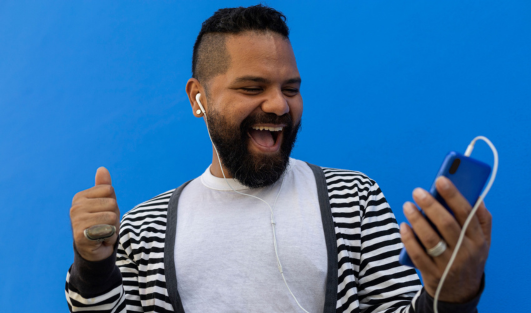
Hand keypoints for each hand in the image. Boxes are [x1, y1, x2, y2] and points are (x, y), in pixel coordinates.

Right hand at [70, 167, 119, 261]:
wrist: (94, 250)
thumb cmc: (101, 224)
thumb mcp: (105, 203)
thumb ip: (103, 187)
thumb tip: (102, 169)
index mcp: (80, 197)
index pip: (109, 190)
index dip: (113, 203)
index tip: (104, 212)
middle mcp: (76, 207)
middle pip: (112, 204)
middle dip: (114, 217)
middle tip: (105, 225)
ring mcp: (77, 221)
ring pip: (112, 217)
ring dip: (113, 228)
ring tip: (103, 233)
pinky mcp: (81, 236)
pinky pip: (108, 230)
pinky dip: (110, 238)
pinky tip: (101, 241)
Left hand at [400, 176, 491, 302]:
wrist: (460, 292)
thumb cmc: (468, 256)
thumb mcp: (482, 241)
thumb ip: (481, 219)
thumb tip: (476, 195)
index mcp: (478, 239)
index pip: (466, 213)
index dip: (453, 195)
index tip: (440, 179)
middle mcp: (465, 252)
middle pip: (446, 224)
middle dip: (430, 205)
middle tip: (417, 191)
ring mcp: (448, 264)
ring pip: (430, 238)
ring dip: (416, 219)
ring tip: (407, 205)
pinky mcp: (432, 273)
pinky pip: (417, 254)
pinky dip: (408, 239)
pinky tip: (403, 226)